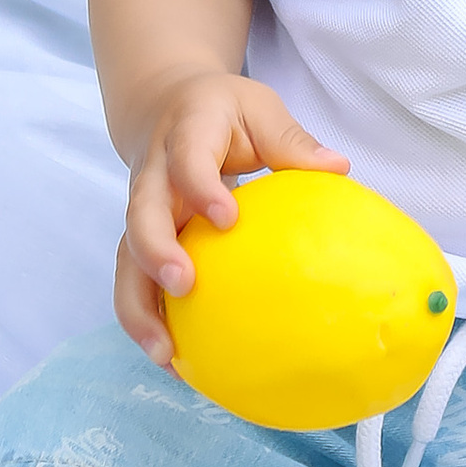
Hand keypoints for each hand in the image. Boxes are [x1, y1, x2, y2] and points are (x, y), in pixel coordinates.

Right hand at [115, 73, 347, 366]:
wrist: (164, 105)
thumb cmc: (224, 112)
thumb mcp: (259, 107)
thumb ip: (290, 139)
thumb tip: (340, 167)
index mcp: (186, 132)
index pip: (187, 158)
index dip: (200, 186)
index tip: (227, 217)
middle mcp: (153, 173)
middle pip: (140, 213)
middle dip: (155, 250)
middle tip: (184, 284)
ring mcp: (141, 210)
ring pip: (126, 258)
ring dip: (140, 306)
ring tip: (165, 353)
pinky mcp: (140, 240)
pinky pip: (135, 281)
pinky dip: (148, 320)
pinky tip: (177, 361)